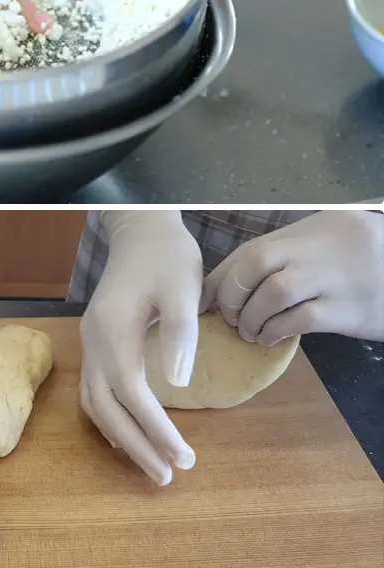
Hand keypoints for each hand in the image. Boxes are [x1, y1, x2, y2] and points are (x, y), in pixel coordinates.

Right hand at [79, 209, 201, 485]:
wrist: (140, 230)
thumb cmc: (166, 257)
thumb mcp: (182, 288)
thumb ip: (180, 334)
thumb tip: (179, 386)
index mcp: (114, 331)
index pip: (132, 394)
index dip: (156, 430)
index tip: (184, 457)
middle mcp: (94, 342)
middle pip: (107, 408)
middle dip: (137, 446)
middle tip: (169, 476)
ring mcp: (90, 343)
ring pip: (95, 404)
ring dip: (122, 438)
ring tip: (152, 464)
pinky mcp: (96, 342)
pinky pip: (94, 391)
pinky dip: (110, 419)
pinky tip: (129, 433)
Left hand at [201, 210, 383, 344]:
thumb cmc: (362, 261)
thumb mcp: (325, 242)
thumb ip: (286, 254)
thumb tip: (233, 281)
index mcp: (308, 229)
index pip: (251, 249)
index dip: (220, 277)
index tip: (204, 299)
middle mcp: (318, 246)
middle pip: (256, 262)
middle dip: (232, 294)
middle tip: (230, 317)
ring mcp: (334, 277)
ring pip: (274, 292)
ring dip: (252, 317)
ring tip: (250, 332)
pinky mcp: (348, 310)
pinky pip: (299, 319)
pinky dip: (275, 331)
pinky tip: (270, 338)